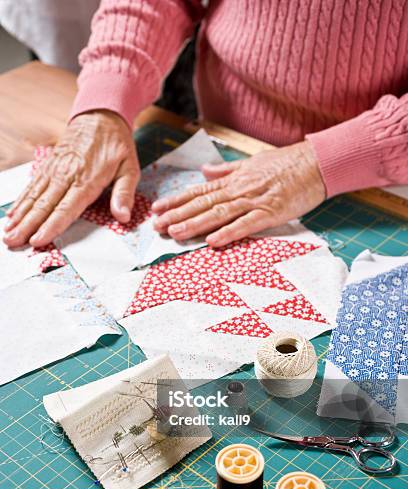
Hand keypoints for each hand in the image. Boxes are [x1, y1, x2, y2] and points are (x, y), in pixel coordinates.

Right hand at [3, 110, 139, 247]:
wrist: (100, 115)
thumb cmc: (116, 144)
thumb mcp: (129, 167)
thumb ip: (124, 193)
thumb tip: (124, 216)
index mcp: (87, 180)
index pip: (66, 208)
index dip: (51, 226)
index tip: (38, 240)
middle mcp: (66, 175)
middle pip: (43, 205)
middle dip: (27, 226)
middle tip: (13, 242)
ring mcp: (54, 170)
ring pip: (33, 197)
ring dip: (20, 217)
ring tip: (8, 233)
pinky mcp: (48, 166)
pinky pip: (32, 187)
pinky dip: (21, 202)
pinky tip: (12, 215)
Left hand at [152, 141, 325, 246]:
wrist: (316, 162)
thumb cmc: (287, 163)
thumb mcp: (252, 161)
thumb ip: (227, 169)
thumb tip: (205, 171)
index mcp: (234, 180)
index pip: (199, 191)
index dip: (177, 200)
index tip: (158, 208)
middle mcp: (239, 190)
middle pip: (203, 204)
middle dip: (178, 215)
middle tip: (157, 226)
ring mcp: (254, 201)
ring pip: (219, 214)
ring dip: (195, 224)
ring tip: (175, 233)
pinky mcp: (271, 213)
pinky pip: (246, 225)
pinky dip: (229, 233)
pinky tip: (212, 241)